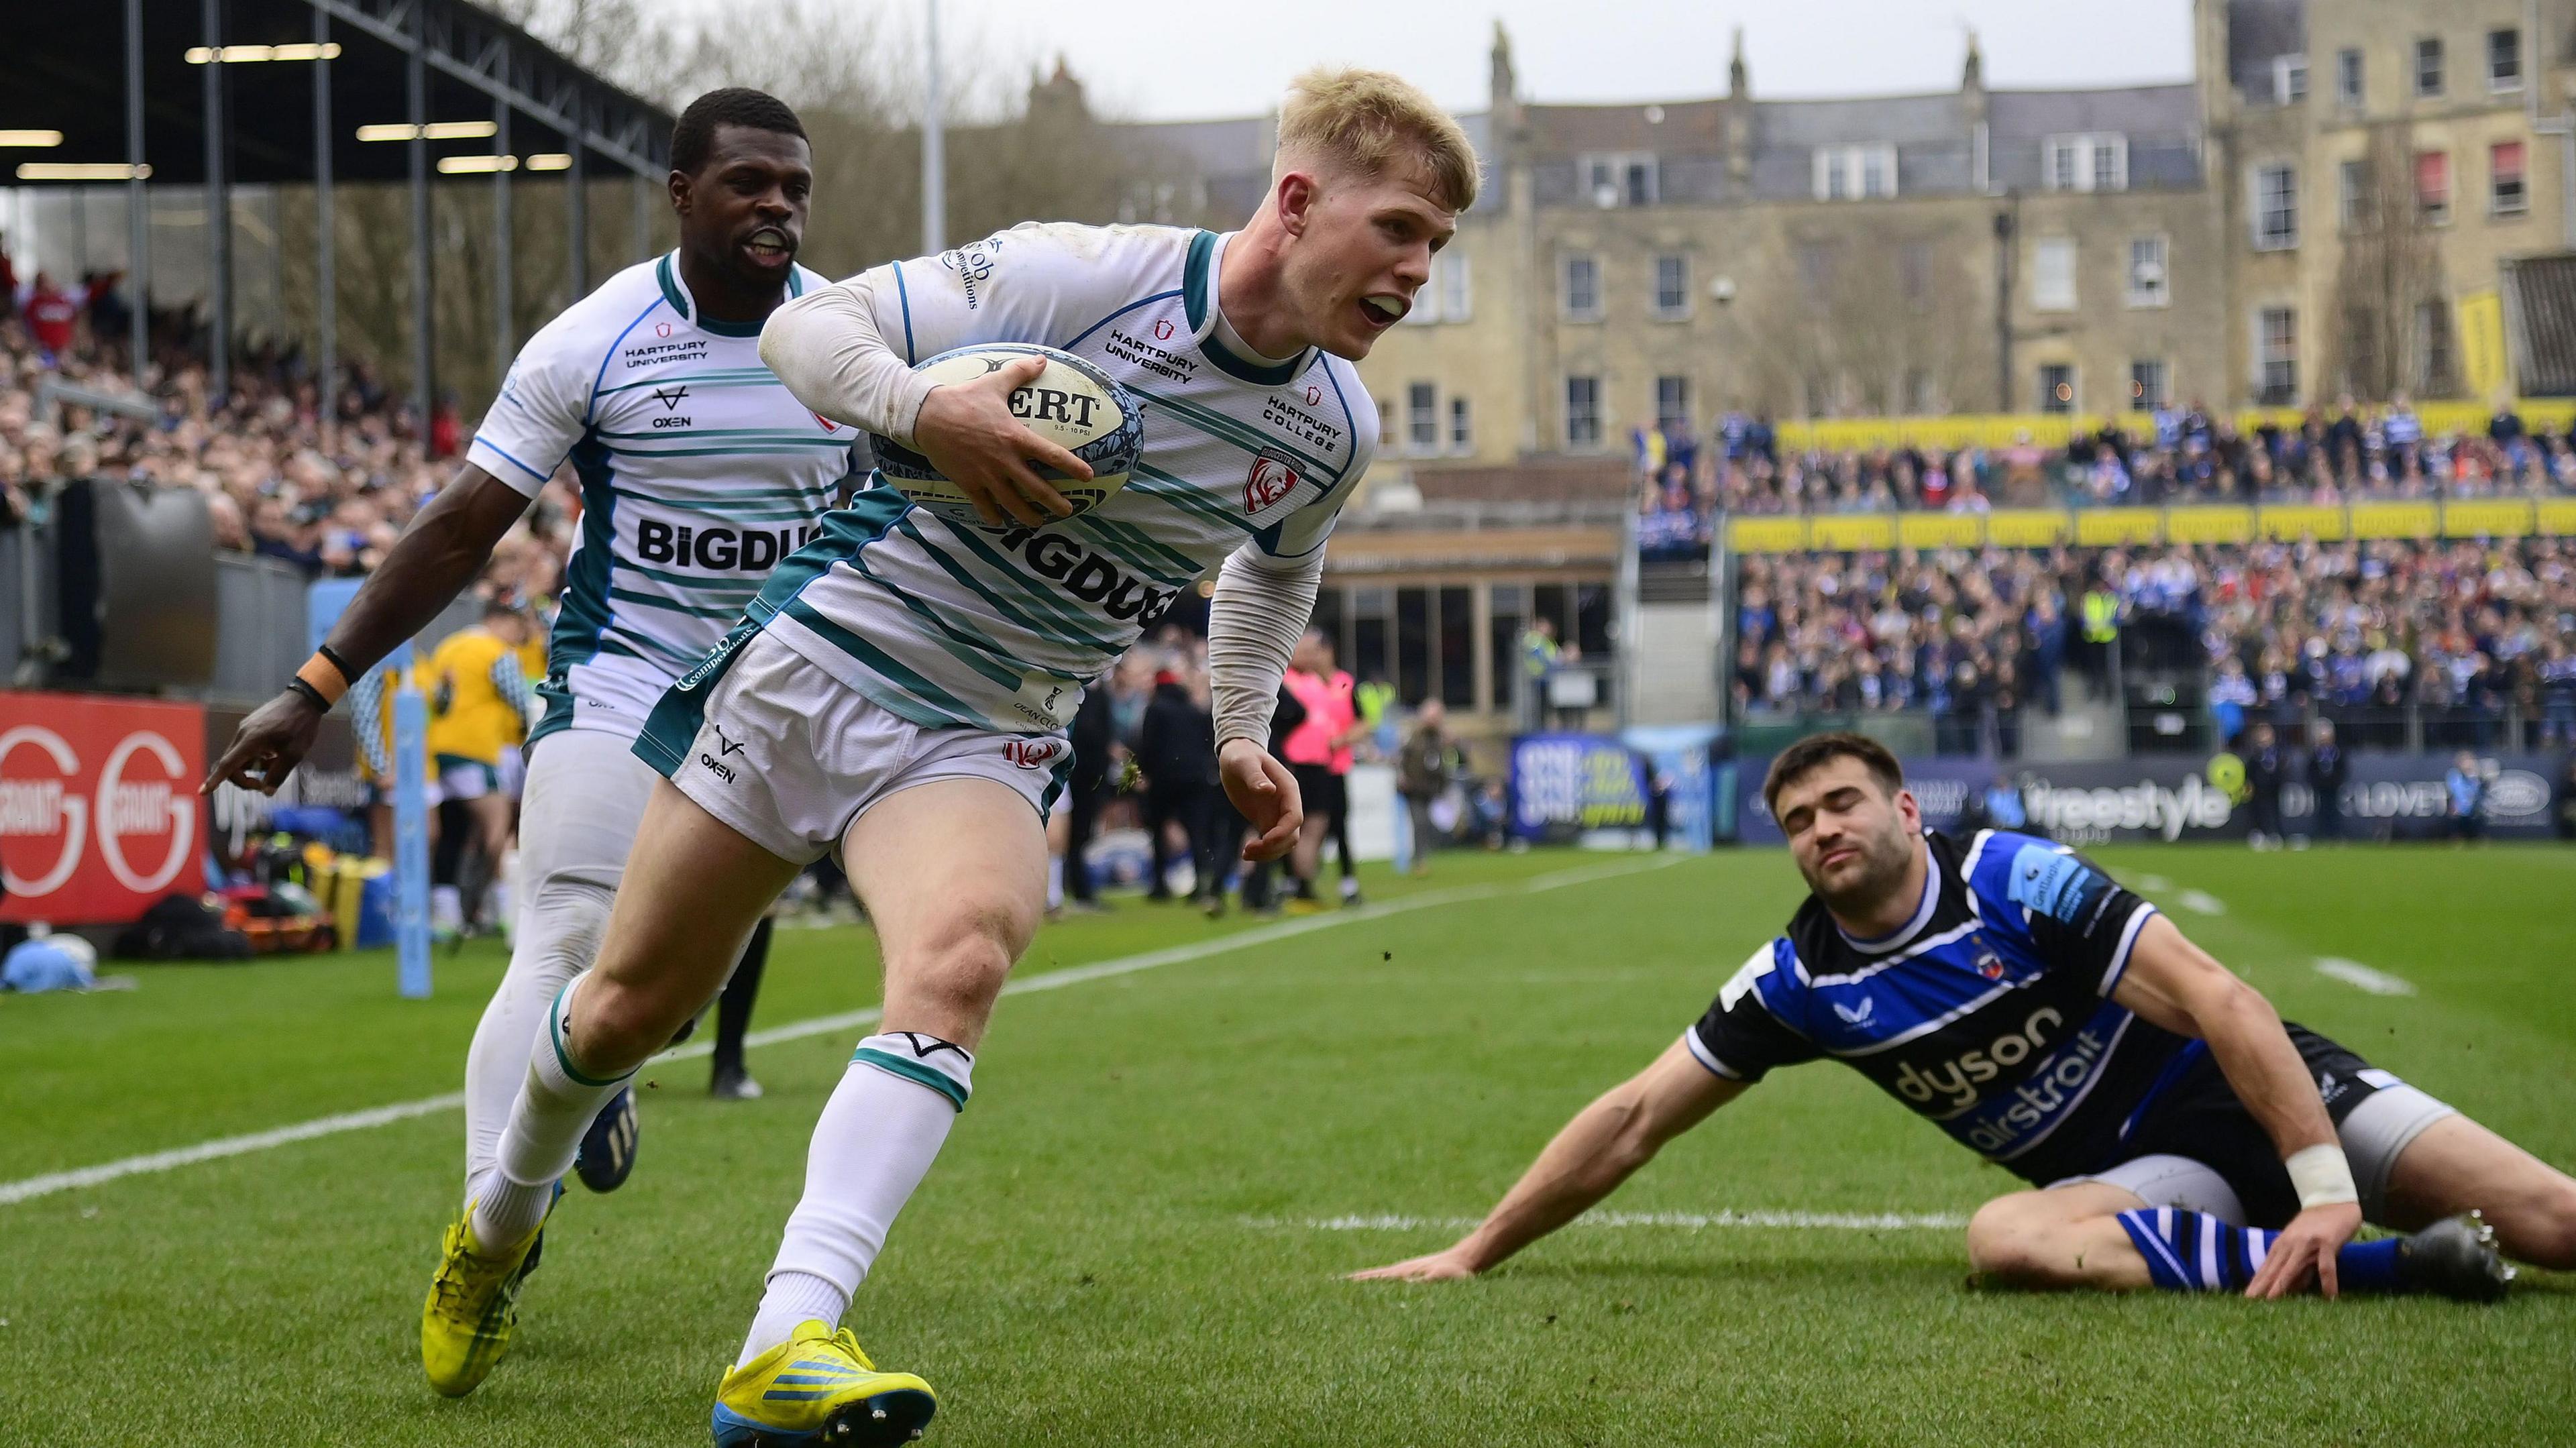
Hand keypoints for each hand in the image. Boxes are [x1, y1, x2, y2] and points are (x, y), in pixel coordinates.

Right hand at [202, 689, 325, 795]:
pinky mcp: (252, 725)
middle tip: (263, 785)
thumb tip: (266, 792)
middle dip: (244, 779)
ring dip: (254, 767)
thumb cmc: (300, 726)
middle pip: (232, 764)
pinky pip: (248, 747)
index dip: (215, 780)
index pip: (227, 765)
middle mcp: (243, 734)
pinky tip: (274, 754)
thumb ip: (278, 775)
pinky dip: (257, 756)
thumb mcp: (294, 755)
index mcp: (250, 741)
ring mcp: (246, 728)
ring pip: (241, 756)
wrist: (304, 700)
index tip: (202, 792)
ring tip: (277, 762)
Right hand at [910, 354, 1092, 526]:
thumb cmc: (963, 399)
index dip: (1073, 467)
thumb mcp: (994, 383)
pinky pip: (985, 507)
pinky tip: (1000, 522)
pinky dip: (993, 517)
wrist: (927, 416)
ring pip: (1013, 504)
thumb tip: (1042, 359)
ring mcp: (986, 476)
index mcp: (1015, 437)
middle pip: (1037, 489)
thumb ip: (1020, 373)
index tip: (1088, 477)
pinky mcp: (968, 483)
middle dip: (1055, 503)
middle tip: (1068, 510)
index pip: (1052, 455)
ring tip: (1038, 523)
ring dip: (1028, 517)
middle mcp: (1005, 461)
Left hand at [1219, 738, 1301, 860]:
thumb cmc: (1242, 756)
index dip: (1283, 832)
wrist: (1237, 756)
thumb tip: (1268, 790)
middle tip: (1248, 850)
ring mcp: (1278, 814)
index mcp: (1288, 790)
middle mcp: (1287, 804)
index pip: (1295, 817)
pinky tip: (1246, 853)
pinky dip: (1262, 851)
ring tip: (1246, 854)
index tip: (1264, 840)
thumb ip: (1255, 776)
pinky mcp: (1266, 820)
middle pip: (1291, 835)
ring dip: (1268, 853)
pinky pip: (1271, 842)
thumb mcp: (1245, 763)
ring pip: (1283, 843)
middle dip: (1273, 847)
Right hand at [1348, 1245, 1480, 1282]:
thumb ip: (1425, 1280)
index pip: (1374, 1278)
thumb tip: (1405, 1283)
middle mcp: (1401, 1271)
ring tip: (1349, 1286)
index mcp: (1402, 1273)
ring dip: (1365, 1282)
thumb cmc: (1455, 1273)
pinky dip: (1379, 1283)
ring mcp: (1406, 1272)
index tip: (1338, 1284)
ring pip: (1380, 1277)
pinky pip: (1391, 1281)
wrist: (1466, 1259)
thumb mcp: (1440, 1278)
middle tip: (1333, 1285)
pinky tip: (1378, 1290)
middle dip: (1354, 1281)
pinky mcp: (1414, 1275)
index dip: (1357, 1282)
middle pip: (1372, 1276)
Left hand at [2246, 1201, 2362, 1298]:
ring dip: (2281, 1284)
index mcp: (2282, 1244)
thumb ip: (2297, 1267)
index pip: (2266, 1267)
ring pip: (2291, 1267)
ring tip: (2273, 1301)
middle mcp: (2290, 1243)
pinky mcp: (2326, 1242)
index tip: (2246, 1298)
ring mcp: (2307, 1242)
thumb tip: (2290, 1290)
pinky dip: (2328, 1281)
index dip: (2256, 1283)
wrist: (2334, 1202)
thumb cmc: (2317, 1228)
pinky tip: (2330, 1295)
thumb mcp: (2302, 1247)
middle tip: (2250, 1302)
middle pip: (2273, 1268)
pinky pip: (2325, 1265)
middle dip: (2261, 1286)